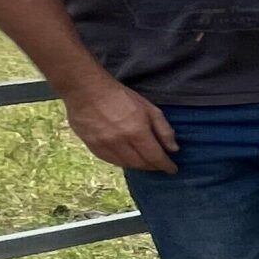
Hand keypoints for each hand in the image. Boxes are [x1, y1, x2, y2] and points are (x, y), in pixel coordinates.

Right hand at [64, 77, 178, 172]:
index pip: (155, 157)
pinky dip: (122, 162)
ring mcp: (104, 145)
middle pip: (141, 163)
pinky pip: (110, 160)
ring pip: (126, 164)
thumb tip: (173, 149)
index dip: (166, 165)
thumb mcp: (149, 108)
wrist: (85, 89)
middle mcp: (120, 142)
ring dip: (138, 165)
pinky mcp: (91, 146)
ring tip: (146, 162)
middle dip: (153, 166)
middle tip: (160, 164)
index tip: (173, 169)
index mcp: (136, 131)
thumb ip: (163, 129)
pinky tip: (128, 158)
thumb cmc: (120, 96)